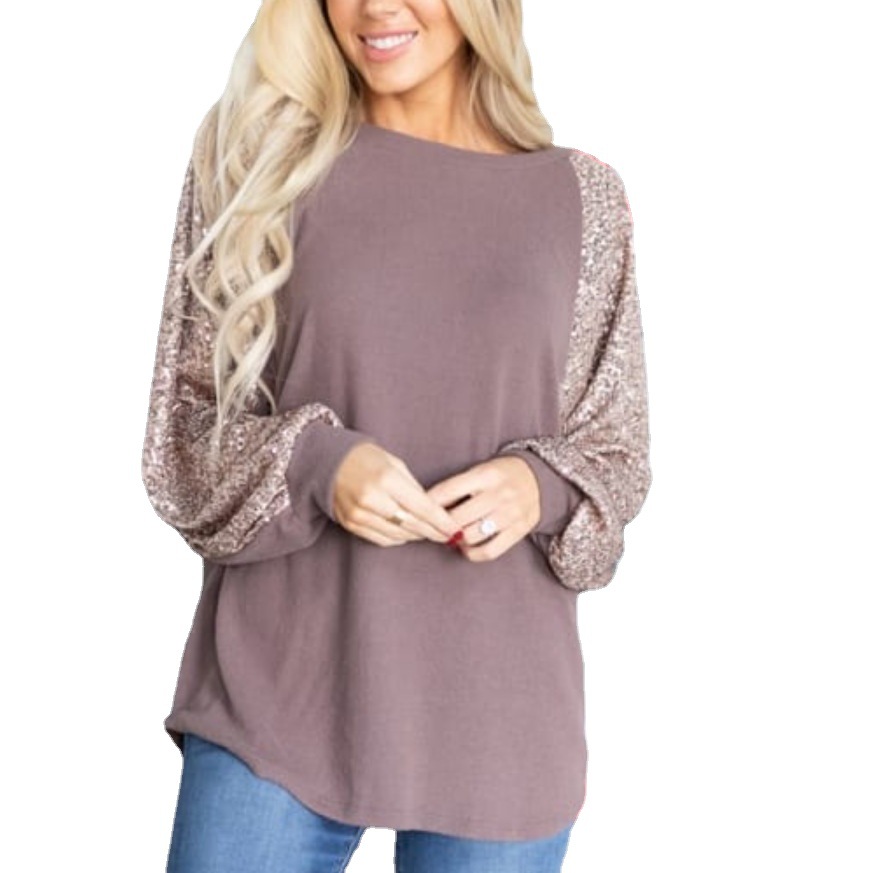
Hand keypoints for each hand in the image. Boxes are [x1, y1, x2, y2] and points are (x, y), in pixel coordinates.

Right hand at [332, 442, 461, 546]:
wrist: (327, 462)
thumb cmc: (366, 459)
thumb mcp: (395, 464)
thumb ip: (414, 488)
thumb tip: (434, 512)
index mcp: (386, 479)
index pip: (422, 507)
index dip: (441, 522)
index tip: (454, 529)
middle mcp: (372, 499)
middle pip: (413, 525)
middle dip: (434, 532)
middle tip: (448, 536)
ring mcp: (359, 515)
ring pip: (399, 535)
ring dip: (417, 536)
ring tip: (430, 533)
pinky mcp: (351, 525)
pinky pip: (382, 539)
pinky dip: (398, 538)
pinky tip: (408, 534)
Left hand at [424, 455, 540, 560]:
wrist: (538, 478)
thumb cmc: (499, 476)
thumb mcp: (479, 471)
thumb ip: (456, 487)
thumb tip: (426, 507)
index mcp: (486, 474)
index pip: (447, 491)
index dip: (429, 505)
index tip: (418, 511)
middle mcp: (499, 493)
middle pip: (458, 518)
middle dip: (441, 525)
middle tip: (433, 527)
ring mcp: (511, 513)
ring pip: (471, 536)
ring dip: (455, 540)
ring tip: (450, 536)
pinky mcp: (519, 530)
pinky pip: (490, 551)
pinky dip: (472, 554)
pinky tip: (466, 548)